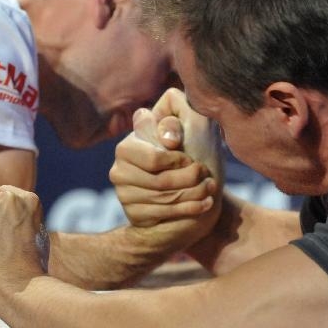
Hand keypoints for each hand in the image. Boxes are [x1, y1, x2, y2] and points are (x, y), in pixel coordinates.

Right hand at [110, 88, 223, 249]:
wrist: (202, 190)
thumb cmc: (197, 152)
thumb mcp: (195, 125)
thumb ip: (181, 112)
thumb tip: (168, 141)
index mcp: (128, 144)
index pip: (154, 159)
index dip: (179, 160)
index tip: (192, 158)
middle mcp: (119, 168)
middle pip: (160, 181)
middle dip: (190, 179)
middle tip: (206, 176)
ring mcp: (123, 193)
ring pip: (163, 199)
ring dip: (193, 194)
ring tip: (208, 188)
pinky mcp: (132, 214)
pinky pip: (162, 215)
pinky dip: (189, 209)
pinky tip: (203, 204)